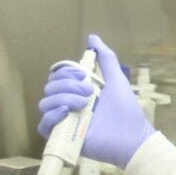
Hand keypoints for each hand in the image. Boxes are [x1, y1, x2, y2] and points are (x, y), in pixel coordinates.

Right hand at [37, 34, 155, 169]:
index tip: (83, 75)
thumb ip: (106, 58)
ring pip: (45, 103)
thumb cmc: (126, 110)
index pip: (58, 76)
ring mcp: (65, 120)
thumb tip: (92, 37)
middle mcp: (69, 104)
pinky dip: (52, 115)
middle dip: (67, 85)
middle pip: (50, 87)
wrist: (131, 137)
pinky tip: (67, 111)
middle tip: (89, 92)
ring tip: (84, 104)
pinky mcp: (62, 136)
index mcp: (79, 91)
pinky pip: (44, 125)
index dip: (66, 72)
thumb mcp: (116, 79)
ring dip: (62, 98)